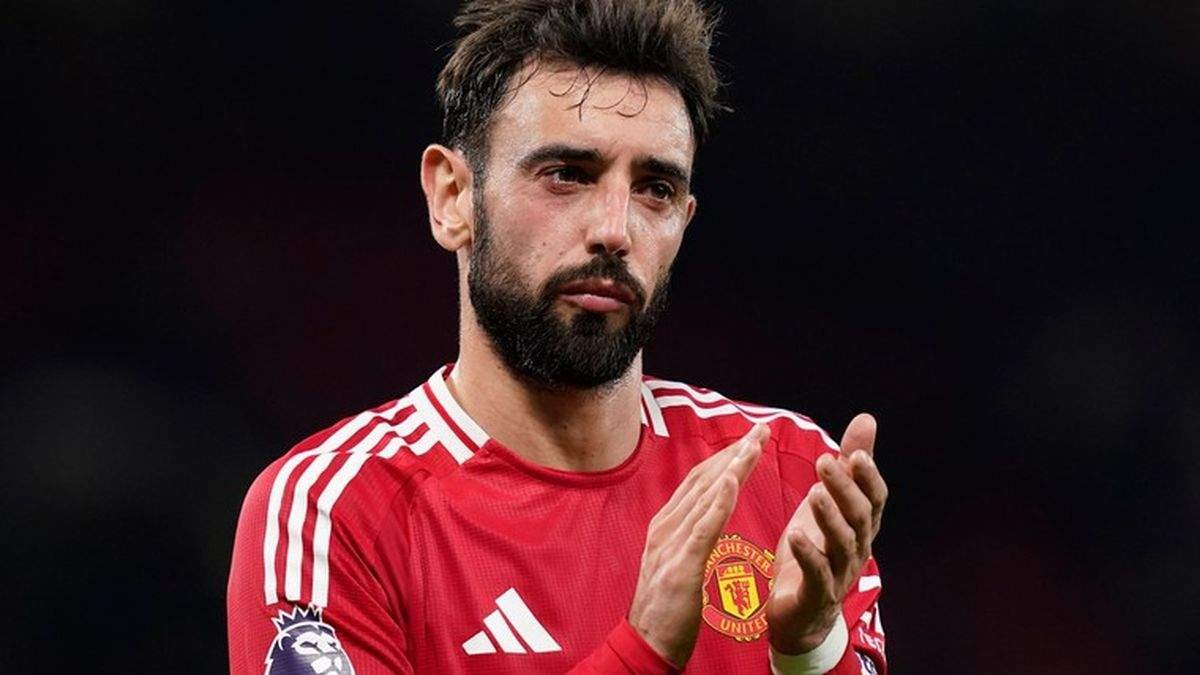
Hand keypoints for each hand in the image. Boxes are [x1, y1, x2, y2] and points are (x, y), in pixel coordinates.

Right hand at [628, 424, 769, 667]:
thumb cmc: (665, 611)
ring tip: (756, 443)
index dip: (725, 457)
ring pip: (706, 495)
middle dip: (734, 452)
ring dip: (733, 465)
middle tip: (762, 429)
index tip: (750, 439)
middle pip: (703, 479)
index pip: (699, 482)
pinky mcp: (682, 566)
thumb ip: (691, 538)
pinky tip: (734, 479)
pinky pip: (704, 526)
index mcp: (665, 526)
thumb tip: (710, 516)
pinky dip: (720, 499)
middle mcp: (665, 527)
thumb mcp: (676, 564)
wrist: (646, 646)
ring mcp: (671, 545)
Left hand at [765, 413, 887, 654]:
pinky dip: (809, 555)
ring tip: (813, 493)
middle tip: (824, 461)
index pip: (875, 498)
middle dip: (844, 488)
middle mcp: (857, 548)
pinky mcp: (817, 595)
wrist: (800, 613)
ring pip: (841, 544)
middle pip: (859, 517)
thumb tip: (866, 419)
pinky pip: (817, 575)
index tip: (857, 453)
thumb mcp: (830, 501)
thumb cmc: (817, 549)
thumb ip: (849, 464)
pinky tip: (795, 537)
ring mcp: (839, 574)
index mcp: (860, 525)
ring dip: (828, 517)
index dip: (869, 477)